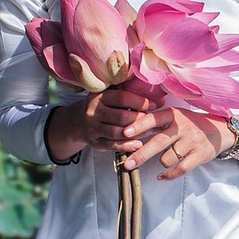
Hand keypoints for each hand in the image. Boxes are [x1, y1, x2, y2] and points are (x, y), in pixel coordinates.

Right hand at [46, 87, 166, 160]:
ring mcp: (92, 128)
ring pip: (117, 133)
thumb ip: (128, 91)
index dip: (140, 101)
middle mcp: (93, 112)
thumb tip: (158, 94)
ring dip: (136, 133)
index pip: (122, 98)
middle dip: (141, 118)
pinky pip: (112, 146)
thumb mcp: (109, 94)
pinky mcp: (94, 142)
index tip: (156, 104)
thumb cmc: (103, 105)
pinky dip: (126, 146)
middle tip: (155, 119)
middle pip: (121, 117)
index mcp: (99, 96)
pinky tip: (139, 145)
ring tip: (150, 131)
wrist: (79, 121)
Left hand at [122, 107, 232, 178]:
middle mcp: (182, 127)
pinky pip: (181, 169)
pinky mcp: (200, 155)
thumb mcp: (174, 118)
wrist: (219, 131)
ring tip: (161, 161)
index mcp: (173, 115)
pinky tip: (161, 177)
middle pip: (158, 142)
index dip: (138, 126)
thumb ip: (153, 124)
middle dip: (141, 154)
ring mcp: (192, 141)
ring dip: (161, 163)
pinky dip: (169, 175)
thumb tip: (127, 131)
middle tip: (127, 164)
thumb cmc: (189, 124)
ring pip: (168, 158)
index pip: (153, 119)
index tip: (124, 133)